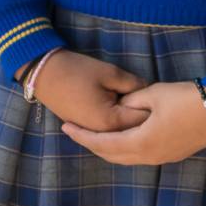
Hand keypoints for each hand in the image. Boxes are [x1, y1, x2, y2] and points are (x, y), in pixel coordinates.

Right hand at [26, 50, 150, 134]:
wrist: (44, 73)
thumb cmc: (77, 71)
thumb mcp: (110, 72)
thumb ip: (134, 85)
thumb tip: (150, 93)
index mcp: (110, 122)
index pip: (142, 121)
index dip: (154, 109)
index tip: (161, 97)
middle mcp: (102, 134)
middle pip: (133, 131)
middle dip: (144, 118)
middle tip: (155, 102)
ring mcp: (93, 134)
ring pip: (121, 134)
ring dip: (132, 123)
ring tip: (142, 106)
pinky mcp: (86, 129)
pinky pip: (109, 132)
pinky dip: (119, 124)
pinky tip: (126, 112)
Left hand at [61, 81, 205, 164]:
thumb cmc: (186, 98)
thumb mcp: (153, 94)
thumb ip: (130, 103)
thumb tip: (118, 108)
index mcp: (141, 142)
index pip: (103, 143)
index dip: (82, 135)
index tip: (65, 126)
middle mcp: (149, 156)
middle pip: (112, 155)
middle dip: (92, 143)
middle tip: (75, 131)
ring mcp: (163, 157)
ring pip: (126, 157)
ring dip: (108, 147)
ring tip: (93, 134)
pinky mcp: (172, 153)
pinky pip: (139, 155)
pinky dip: (124, 147)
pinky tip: (121, 136)